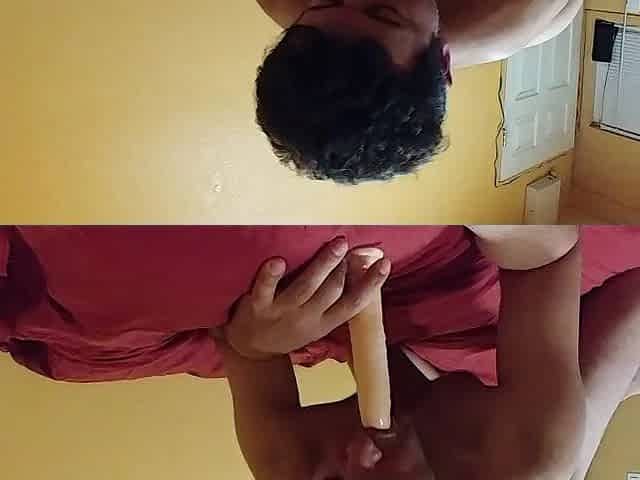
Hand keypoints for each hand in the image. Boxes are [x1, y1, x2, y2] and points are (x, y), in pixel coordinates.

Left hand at [221, 237, 391, 359]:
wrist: (251, 351)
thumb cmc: (288, 328)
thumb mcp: (317, 324)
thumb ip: (334, 302)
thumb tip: (358, 270)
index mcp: (324, 323)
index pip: (353, 304)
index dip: (371, 284)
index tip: (385, 263)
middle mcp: (306, 319)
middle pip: (331, 291)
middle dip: (344, 268)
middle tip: (350, 246)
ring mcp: (282, 313)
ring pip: (306, 287)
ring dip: (323, 264)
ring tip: (337, 245)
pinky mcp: (257, 307)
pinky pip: (265, 289)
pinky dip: (272, 275)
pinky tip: (278, 260)